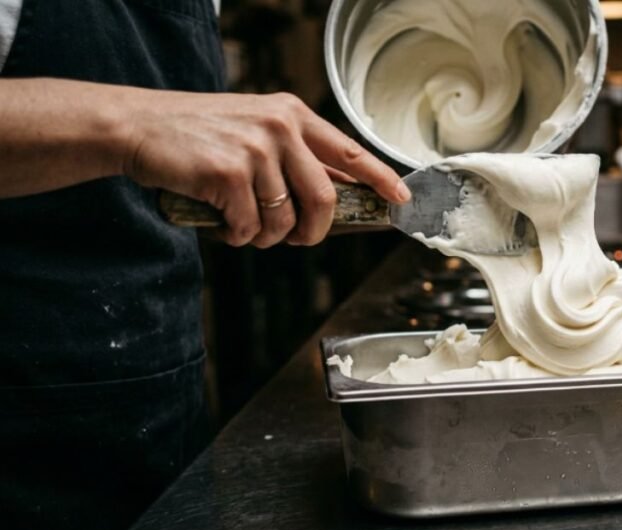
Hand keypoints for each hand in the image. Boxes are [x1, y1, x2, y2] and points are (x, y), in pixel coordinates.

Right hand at [122, 91, 409, 247]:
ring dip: (266, 237)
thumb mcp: (255, 130)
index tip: (401, 198)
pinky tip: (221, 223)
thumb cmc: (198, 136)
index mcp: (291, 114)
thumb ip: (294, 156)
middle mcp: (279, 127)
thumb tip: (337, 194)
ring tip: (245, 227)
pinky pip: (250, 227)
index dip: (381, 178)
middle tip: (297, 240)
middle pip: (325, 198)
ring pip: (285, 220)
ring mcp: (256, 149)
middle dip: (315, 231)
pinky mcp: (229, 173)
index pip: (350, 149)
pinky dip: (237, 237)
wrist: (137, 127)